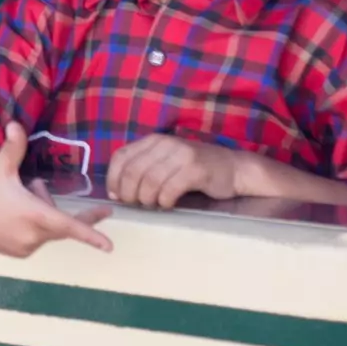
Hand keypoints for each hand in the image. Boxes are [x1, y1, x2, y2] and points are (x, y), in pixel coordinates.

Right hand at [0, 125, 112, 257]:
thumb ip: (14, 146)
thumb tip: (16, 123)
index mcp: (33, 213)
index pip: (68, 225)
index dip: (90, 235)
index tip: (109, 246)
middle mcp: (32, 235)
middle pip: (62, 223)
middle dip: (56, 205)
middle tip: (47, 189)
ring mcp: (26, 247)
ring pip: (48, 230)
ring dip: (42, 216)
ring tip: (18, 200)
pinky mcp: (19, 254)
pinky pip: (37, 239)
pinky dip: (33, 227)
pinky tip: (12, 216)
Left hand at [105, 134, 243, 208]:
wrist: (233, 168)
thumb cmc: (194, 169)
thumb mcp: (164, 163)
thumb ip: (142, 170)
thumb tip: (116, 193)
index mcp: (153, 140)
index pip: (121, 156)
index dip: (113, 178)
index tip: (116, 196)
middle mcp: (165, 143)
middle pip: (133, 171)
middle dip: (129, 193)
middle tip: (136, 205)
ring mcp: (181, 154)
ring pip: (150, 180)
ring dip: (147, 199)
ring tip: (153, 205)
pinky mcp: (196, 169)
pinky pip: (170, 188)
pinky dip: (164, 201)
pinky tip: (167, 205)